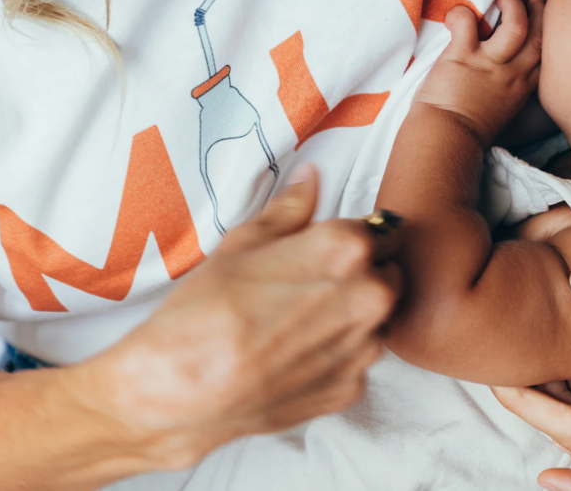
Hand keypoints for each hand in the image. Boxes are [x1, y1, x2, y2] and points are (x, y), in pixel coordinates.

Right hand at [72, 167, 399, 469]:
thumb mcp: (244, 241)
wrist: (182, 391)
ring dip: (353, 314)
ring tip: (299, 319)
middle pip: (388, 272)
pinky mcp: (351, 390)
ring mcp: (363, 350)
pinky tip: (295, 352)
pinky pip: (356, 360)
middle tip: (313, 280)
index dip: (350, 233)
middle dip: (362, 272)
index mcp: (346, 250)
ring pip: (376, 319)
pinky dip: (336, 355)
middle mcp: (368, 298)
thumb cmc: (207, 310)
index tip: (326, 243)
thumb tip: (312, 178)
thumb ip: (290, 209)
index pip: (378, 227)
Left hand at [414, 0, 542, 142]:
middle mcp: (511, 74)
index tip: (543, 19)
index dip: (548, 33)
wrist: (446, 140)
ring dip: (511, 6)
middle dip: (540, 12)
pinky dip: (460, 12)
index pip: (545, 55)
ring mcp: (489, 65)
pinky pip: (467, 22)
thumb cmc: (467, 129)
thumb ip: (507, 89)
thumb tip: (500, 72)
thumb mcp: (501, 110)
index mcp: (521, 88)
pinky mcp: (463, 56)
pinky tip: (454, 14)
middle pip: (539, 36)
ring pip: (516, 26)